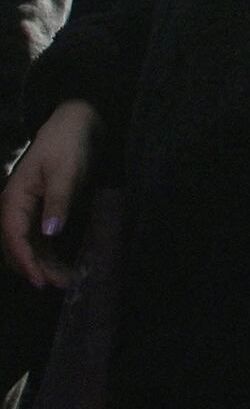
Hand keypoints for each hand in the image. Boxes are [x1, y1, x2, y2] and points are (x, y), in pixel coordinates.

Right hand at [1, 100, 97, 288]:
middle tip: (62, 285)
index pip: (14, 238)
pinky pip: (41, 239)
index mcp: (14, 200)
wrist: (76, 123)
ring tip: (67, 280)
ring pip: (30, 246)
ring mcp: (29, 212)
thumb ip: (59, 201)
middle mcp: (16, 209)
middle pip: (19, 247)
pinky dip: (50, 253)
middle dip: (37, 268)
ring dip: (44, 264)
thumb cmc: (68, 144)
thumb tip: (50, 233)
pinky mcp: (43, 212)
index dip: (26, 261)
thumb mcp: (66, 171)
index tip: (40, 281)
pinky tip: (64, 265)